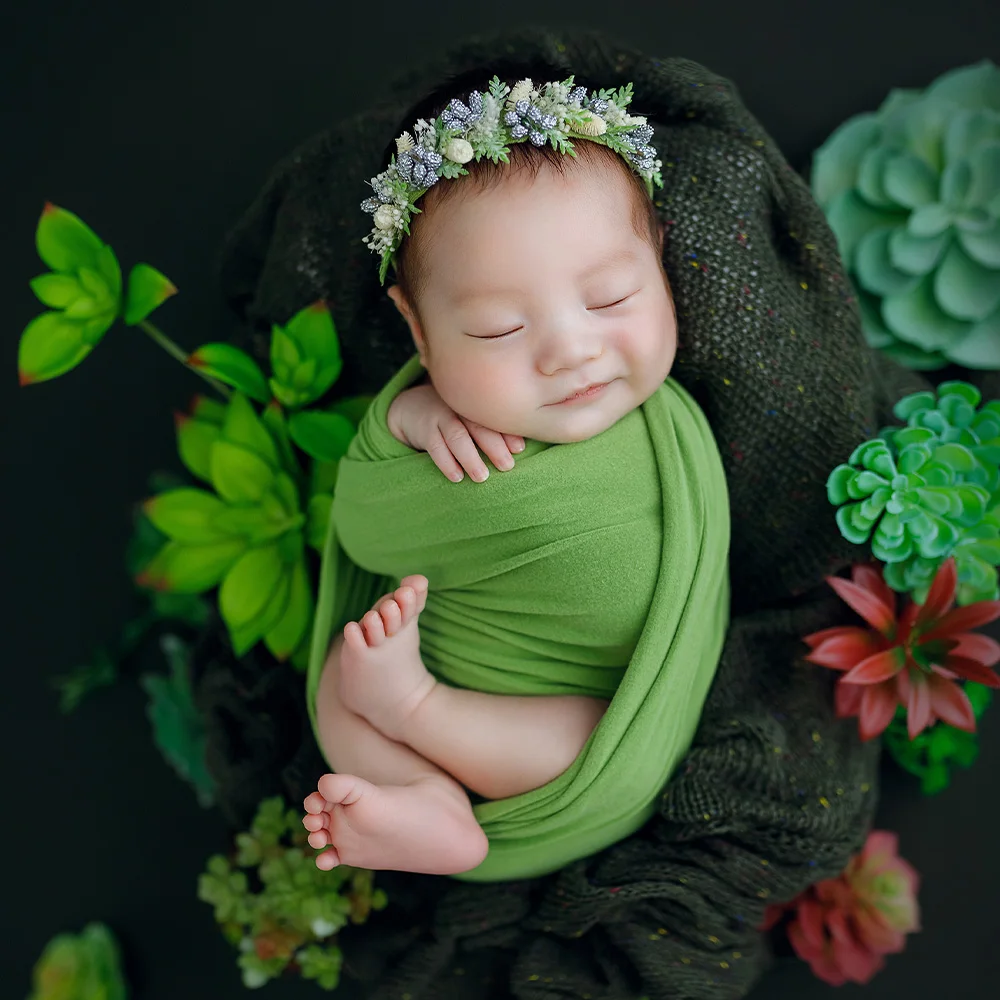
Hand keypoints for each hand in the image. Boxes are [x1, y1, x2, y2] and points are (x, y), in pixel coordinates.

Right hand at [387, 383, 524, 482]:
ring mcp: (440, 417)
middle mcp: (459, 407)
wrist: (412, 407)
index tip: (520, 449)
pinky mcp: (424, 430)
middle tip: (507, 466)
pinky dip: (446, 463)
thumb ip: (491, 425)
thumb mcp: (471, 414)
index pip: (493, 418)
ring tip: (482, 477)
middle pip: (478, 426)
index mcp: (476, 404)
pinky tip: (457, 477)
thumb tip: (521, 449)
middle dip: (494, 447)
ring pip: (457, 437)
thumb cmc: (455, 417)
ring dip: (471, 458)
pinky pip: (435, 446)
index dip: (507, 433)